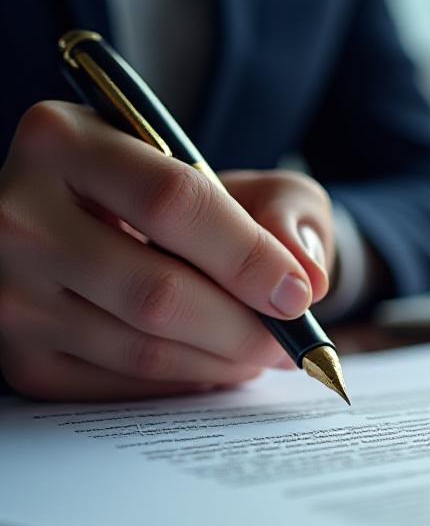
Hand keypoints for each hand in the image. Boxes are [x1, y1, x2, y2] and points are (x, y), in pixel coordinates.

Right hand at [0, 101, 333, 399]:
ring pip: (142, 347)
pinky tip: (216, 363)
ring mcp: (10, 291)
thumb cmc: (195, 204)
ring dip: (222, 361)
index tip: (299, 294)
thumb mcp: (252, 181)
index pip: (171, 201)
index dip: (247, 255)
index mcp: (64, 140)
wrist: (124, 235)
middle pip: (156, 290)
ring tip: (263, 351)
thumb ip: (288, 210)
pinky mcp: (21, 357)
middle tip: (291, 340)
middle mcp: (17, 213)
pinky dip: (187, 382)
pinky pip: (123, 386)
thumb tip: (305, 272)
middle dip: (244, 326)